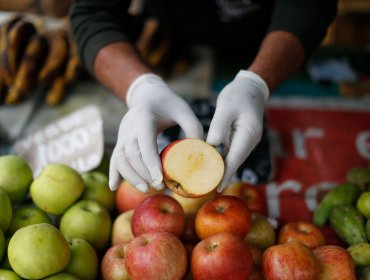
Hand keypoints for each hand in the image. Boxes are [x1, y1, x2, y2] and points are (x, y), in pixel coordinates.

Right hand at [109, 73, 202, 191]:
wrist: (147, 95)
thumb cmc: (168, 103)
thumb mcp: (183, 109)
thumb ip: (193, 127)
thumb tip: (202, 152)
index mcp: (145, 118)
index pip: (145, 143)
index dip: (150, 163)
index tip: (159, 179)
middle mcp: (130, 127)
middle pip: (131, 154)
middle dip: (143, 173)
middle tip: (159, 187)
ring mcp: (123, 135)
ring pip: (120, 159)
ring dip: (130, 176)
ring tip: (146, 190)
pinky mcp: (121, 141)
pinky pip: (114, 158)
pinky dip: (114, 173)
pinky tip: (113, 187)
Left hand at [207, 70, 268, 191]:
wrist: (251, 88)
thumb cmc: (238, 95)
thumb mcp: (226, 106)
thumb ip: (219, 126)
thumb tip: (211, 145)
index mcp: (249, 133)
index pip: (236, 157)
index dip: (226, 173)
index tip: (218, 187)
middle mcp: (249, 140)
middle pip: (235, 162)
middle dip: (222, 175)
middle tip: (207, 189)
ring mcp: (246, 140)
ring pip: (232, 159)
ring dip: (221, 169)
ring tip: (207, 181)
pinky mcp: (240, 139)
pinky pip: (230, 152)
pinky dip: (221, 160)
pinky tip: (210, 165)